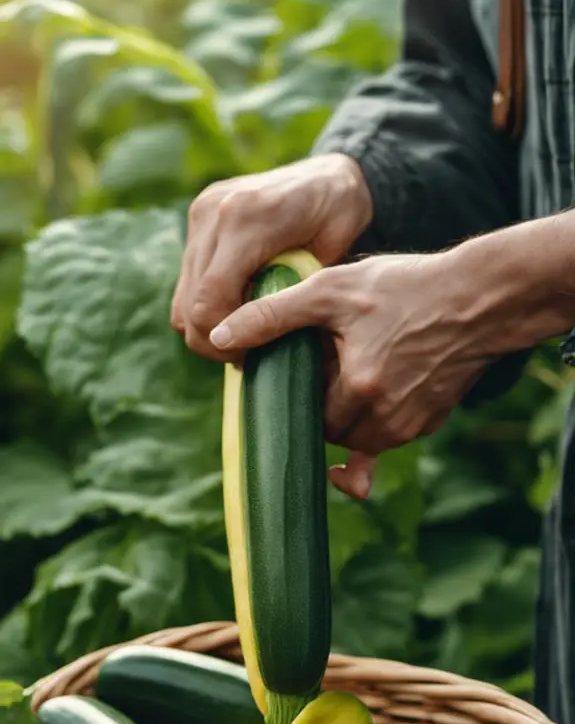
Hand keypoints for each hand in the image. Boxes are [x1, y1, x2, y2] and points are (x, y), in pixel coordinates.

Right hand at [170, 153, 372, 361]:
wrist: (330, 173)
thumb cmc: (340, 215)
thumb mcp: (332, 253)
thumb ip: (295, 289)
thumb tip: (267, 338)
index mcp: (247, 218)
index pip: (211, 298)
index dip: (226, 340)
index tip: (252, 356)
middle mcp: (214, 213)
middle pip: (189, 307)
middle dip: (214, 342)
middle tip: (246, 357)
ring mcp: (200, 215)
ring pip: (181, 301)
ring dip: (206, 328)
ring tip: (242, 336)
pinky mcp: (197, 221)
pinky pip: (187, 284)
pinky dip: (204, 308)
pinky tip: (235, 312)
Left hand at [207, 249, 499, 495]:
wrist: (481, 298)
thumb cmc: (406, 287)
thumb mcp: (332, 289)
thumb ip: (272, 314)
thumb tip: (219, 338)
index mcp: (358, 390)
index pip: (303, 414)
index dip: (298, 390)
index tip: (304, 362)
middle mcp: (386, 421)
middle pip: (329, 430)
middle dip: (321, 402)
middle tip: (329, 358)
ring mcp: (410, 428)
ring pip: (356, 436)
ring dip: (346, 411)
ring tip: (355, 362)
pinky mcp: (429, 424)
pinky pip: (386, 435)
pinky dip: (374, 417)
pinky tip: (376, 384)